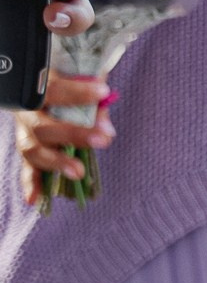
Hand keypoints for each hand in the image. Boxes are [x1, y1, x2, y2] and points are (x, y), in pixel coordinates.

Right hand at [18, 74, 110, 201]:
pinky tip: (33, 200)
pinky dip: (30, 184)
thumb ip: (95, 103)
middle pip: (44, 126)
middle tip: (102, 140)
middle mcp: (27, 112)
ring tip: (78, 173)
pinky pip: (26, 169)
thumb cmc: (71, 82)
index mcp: (38, 89)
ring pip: (33, 149)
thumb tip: (106, 130)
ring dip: (56, 162)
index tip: (103, 91)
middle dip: (73, 134)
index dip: (77, 92)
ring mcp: (25, 133)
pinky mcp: (29, 151)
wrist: (47, 87)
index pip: (54, 89)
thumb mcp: (84, 83)